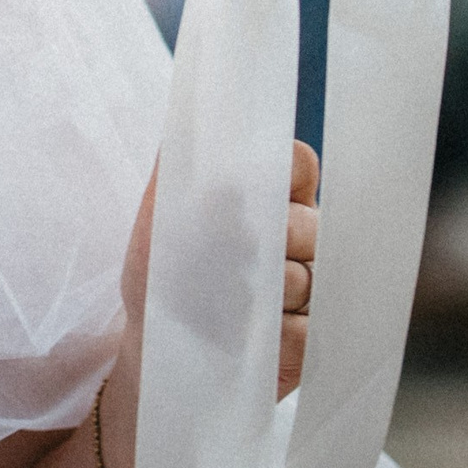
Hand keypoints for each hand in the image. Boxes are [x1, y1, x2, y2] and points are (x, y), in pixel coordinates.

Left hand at [119, 141, 318, 398]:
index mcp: (264, 201)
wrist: (156, 352)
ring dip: (269, 291)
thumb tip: (196, 115)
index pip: (299, 165)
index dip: (287, 173)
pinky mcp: (311, 339)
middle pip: (312, 221)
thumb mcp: (158, 218)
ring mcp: (308, 289)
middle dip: (277, 235)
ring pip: (311, 277)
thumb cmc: (158, 278)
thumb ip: (179, 167)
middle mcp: (293, 239)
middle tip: (241, 254)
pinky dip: (278, 332)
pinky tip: (251, 338)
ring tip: (231, 303)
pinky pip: (312, 328)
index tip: (265, 185)